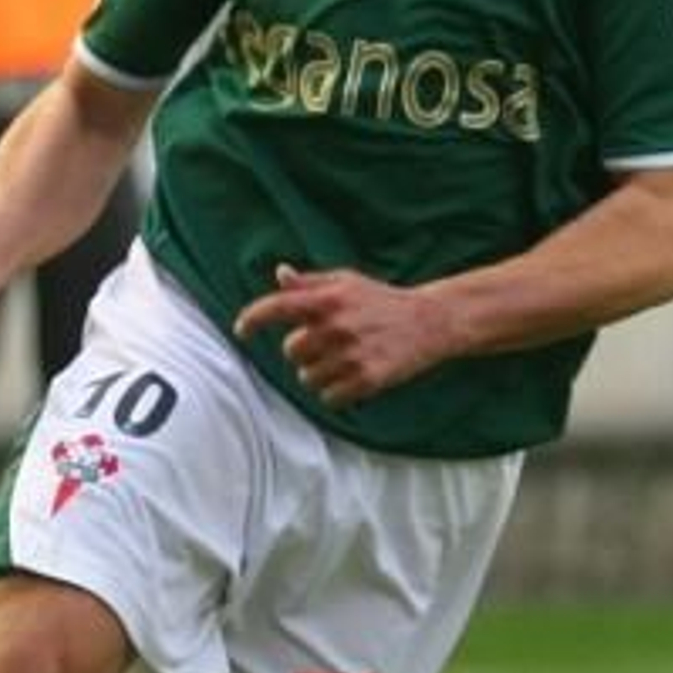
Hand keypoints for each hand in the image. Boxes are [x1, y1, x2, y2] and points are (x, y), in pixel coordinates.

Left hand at [234, 264, 452, 406]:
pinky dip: (335, 393)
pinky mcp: (367, 379)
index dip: (253, 319)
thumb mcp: (347, 282)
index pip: (277, 307)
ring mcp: (352, 354)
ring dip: (318, 374)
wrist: (430, 321)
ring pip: (307, 378)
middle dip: (303, 351)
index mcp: (329, 298)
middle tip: (327, 345)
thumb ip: (310, 283)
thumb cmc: (382, 300)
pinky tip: (352, 377)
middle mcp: (337, 326)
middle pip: (291, 351)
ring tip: (343, 360)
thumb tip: (280, 275)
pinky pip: (329, 397)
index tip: (242, 330)